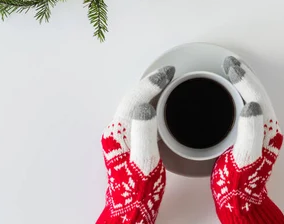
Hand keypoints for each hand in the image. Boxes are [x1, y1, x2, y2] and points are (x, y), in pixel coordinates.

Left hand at [97, 66, 174, 223]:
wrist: (129, 210)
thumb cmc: (137, 191)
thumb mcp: (145, 162)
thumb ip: (145, 133)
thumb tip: (145, 106)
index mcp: (118, 133)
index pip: (135, 98)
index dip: (152, 83)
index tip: (167, 74)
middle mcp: (115, 133)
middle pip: (132, 98)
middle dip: (150, 82)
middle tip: (167, 74)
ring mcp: (119, 138)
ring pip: (134, 105)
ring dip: (148, 92)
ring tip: (164, 83)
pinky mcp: (125, 144)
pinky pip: (137, 115)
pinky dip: (149, 104)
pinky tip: (158, 105)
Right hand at [211, 57, 283, 223]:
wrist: (240, 201)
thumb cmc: (239, 183)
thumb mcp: (244, 156)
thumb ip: (249, 131)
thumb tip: (251, 105)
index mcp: (267, 131)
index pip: (256, 95)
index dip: (243, 78)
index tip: (230, 66)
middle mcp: (267, 129)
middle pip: (257, 93)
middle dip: (244, 75)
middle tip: (230, 63)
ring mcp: (260, 132)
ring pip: (253, 98)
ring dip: (243, 83)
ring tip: (231, 71)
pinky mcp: (251, 135)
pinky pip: (246, 106)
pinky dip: (238, 95)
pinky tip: (229, 92)